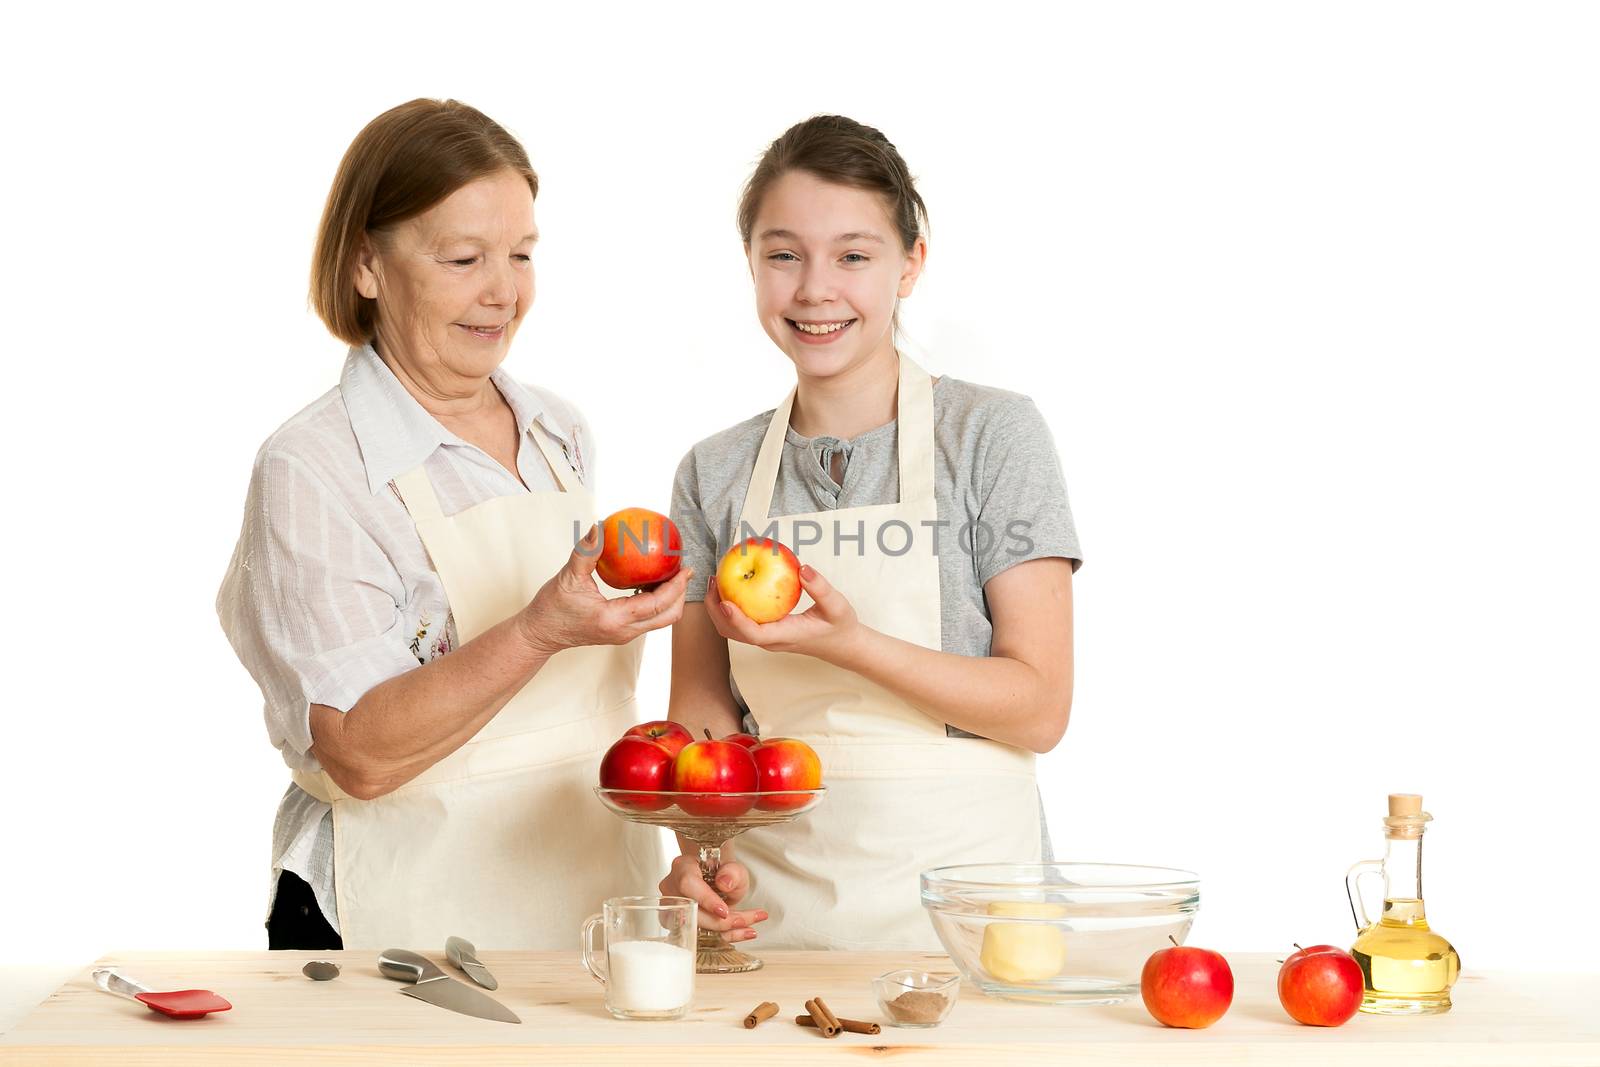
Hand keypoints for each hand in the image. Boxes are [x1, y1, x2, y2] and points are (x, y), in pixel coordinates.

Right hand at [517, 526, 690, 654]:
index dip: (676, 585)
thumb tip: (600, 526)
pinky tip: (651, 580)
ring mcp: (624, 635)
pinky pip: (648, 618)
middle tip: (685, 569)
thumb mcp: (568, 577)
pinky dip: (657, 601)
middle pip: (668, 616)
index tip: (686, 567)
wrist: (540, 634)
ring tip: (673, 572)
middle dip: (681, 593)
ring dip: (671, 598)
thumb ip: (586, 552)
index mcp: (615, 619)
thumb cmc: (551, 608)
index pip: (658, 604)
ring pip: (660, 620)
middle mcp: (624, 631)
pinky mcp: (621, 633)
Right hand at [658, 854, 766, 941]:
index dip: (705, 899)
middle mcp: (673, 889)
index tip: (724, 911)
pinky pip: (701, 936)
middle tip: (743, 920)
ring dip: (726, 931)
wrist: (718, 880)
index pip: (688, 884)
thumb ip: (732, 871)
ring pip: (696, 927)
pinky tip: (744, 933)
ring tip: (749, 928)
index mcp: (683, 867)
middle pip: (691, 911)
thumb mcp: (734, 867)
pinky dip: (726, 936)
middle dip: (720, 921)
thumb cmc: (722, 871)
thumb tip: (725, 883)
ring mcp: (675, 909)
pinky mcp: (682, 925)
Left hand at [706, 563, 861, 664]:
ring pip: (732, 629)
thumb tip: (803, 569)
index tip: (725, 602)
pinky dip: (729, 606)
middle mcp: (770, 640)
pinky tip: (731, 585)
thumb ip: (821, 588)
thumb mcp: (837, 606)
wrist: (843, 645)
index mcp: (785, 636)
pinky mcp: (765, 633)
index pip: (754, 634)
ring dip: (718, 608)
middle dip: (716, 610)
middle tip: (713, 580)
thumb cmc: (840, 626)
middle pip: (733, 632)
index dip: (736, 620)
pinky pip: (741, 622)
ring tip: (715, 581)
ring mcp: (766, 638)